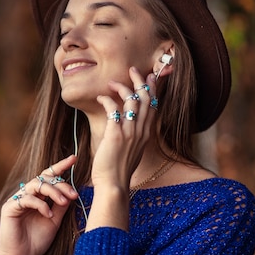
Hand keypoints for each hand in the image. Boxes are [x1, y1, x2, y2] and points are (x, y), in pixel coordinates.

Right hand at [0, 154, 77, 254]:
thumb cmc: (37, 242)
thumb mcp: (55, 222)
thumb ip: (61, 206)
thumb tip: (73, 191)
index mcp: (38, 196)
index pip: (49, 176)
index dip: (60, 166)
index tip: (74, 158)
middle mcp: (27, 194)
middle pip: (44, 178)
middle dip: (61, 184)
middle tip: (73, 195)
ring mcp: (17, 199)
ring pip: (36, 185)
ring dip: (53, 192)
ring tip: (64, 202)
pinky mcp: (10, 207)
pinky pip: (27, 199)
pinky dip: (40, 205)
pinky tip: (48, 214)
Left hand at [92, 67, 157, 198]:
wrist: (114, 184)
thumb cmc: (119, 169)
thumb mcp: (132, 151)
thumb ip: (133, 136)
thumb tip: (129, 126)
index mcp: (147, 134)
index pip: (154, 105)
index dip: (152, 89)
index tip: (149, 77)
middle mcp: (142, 131)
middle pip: (146, 98)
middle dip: (140, 80)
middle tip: (132, 70)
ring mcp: (130, 132)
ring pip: (132, 99)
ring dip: (122, 87)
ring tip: (111, 83)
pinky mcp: (116, 133)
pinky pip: (114, 108)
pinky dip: (107, 99)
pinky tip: (100, 98)